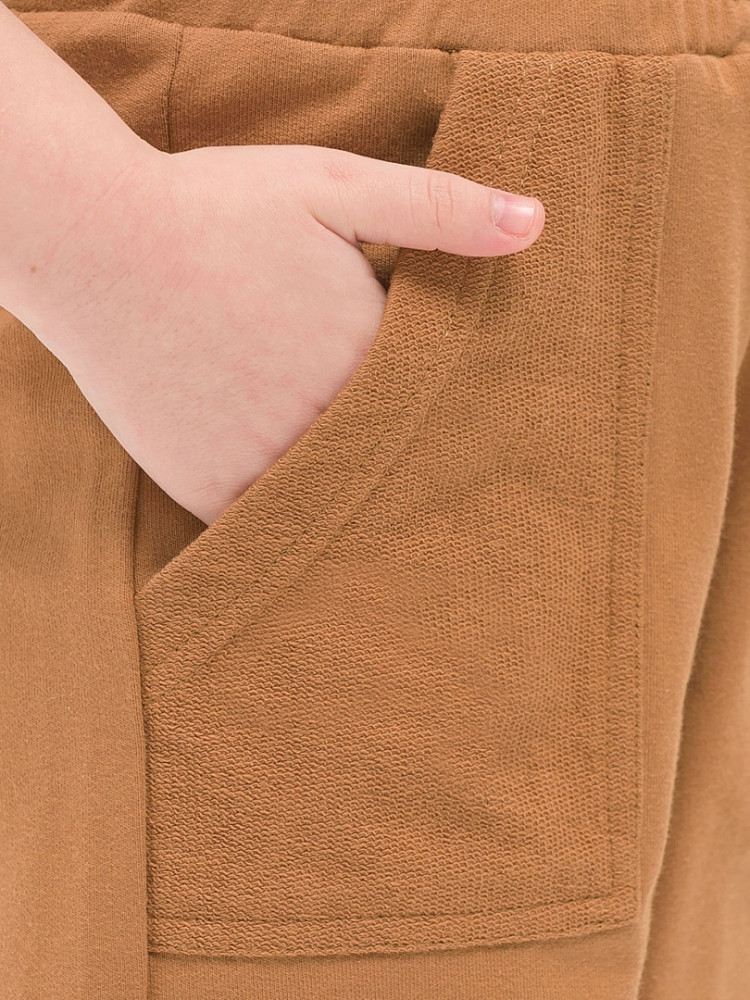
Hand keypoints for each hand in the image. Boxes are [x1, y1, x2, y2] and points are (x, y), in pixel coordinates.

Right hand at [29, 141, 544, 524]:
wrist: (92, 244)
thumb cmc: (215, 209)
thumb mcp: (333, 184)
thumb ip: (436, 209)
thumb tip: (537, 224)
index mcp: (367, 356)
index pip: (438, 403)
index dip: (457, 409)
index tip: (489, 431)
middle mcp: (324, 422)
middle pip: (392, 459)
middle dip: (418, 465)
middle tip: (465, 497)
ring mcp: (263, 463)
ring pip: (337, 501)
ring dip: (361, 502)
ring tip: (399, 521)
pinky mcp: (209, 488)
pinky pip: (269, 524)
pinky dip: (293, 522)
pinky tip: (318, 524)